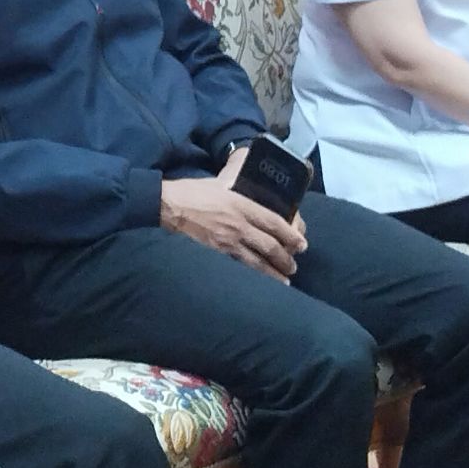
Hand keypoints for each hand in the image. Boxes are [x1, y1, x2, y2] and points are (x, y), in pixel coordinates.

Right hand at [159, 173, 306, 281]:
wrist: (167, 206)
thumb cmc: (191, 192)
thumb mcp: (220, 183)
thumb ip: (236, 188)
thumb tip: (247, 188)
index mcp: (241, 204)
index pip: (274, 223)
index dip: (291, 236)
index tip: (301, 244)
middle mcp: (238, 225)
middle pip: (270, 246)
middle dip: (285, 259)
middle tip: (293, 266)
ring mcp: (227, 242)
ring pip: (257, 263)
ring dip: (273, 274)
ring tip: (284, 281)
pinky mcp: (215, 254)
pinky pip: (239, 269)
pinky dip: (252, 278)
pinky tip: (258, 284)